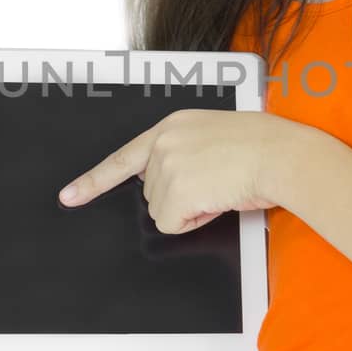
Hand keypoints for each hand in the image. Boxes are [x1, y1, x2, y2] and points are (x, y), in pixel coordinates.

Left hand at [58, 109, 288, 233]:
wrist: (282, 154)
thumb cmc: (265, 147)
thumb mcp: (217, 136)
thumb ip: (188, 152)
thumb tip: (179, 185)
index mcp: (172, 125)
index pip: (124, 157)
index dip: (94, 181)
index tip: (69, 196)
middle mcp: (163, 143)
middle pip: (152, 193)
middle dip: (183, 196)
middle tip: (219, 181)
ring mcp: (166, 167)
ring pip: (163, 211)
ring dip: (192, 208)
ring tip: (223, 186)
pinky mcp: (174, 192)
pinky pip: (173, 225)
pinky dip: (196, 221)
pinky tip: (218, 199)